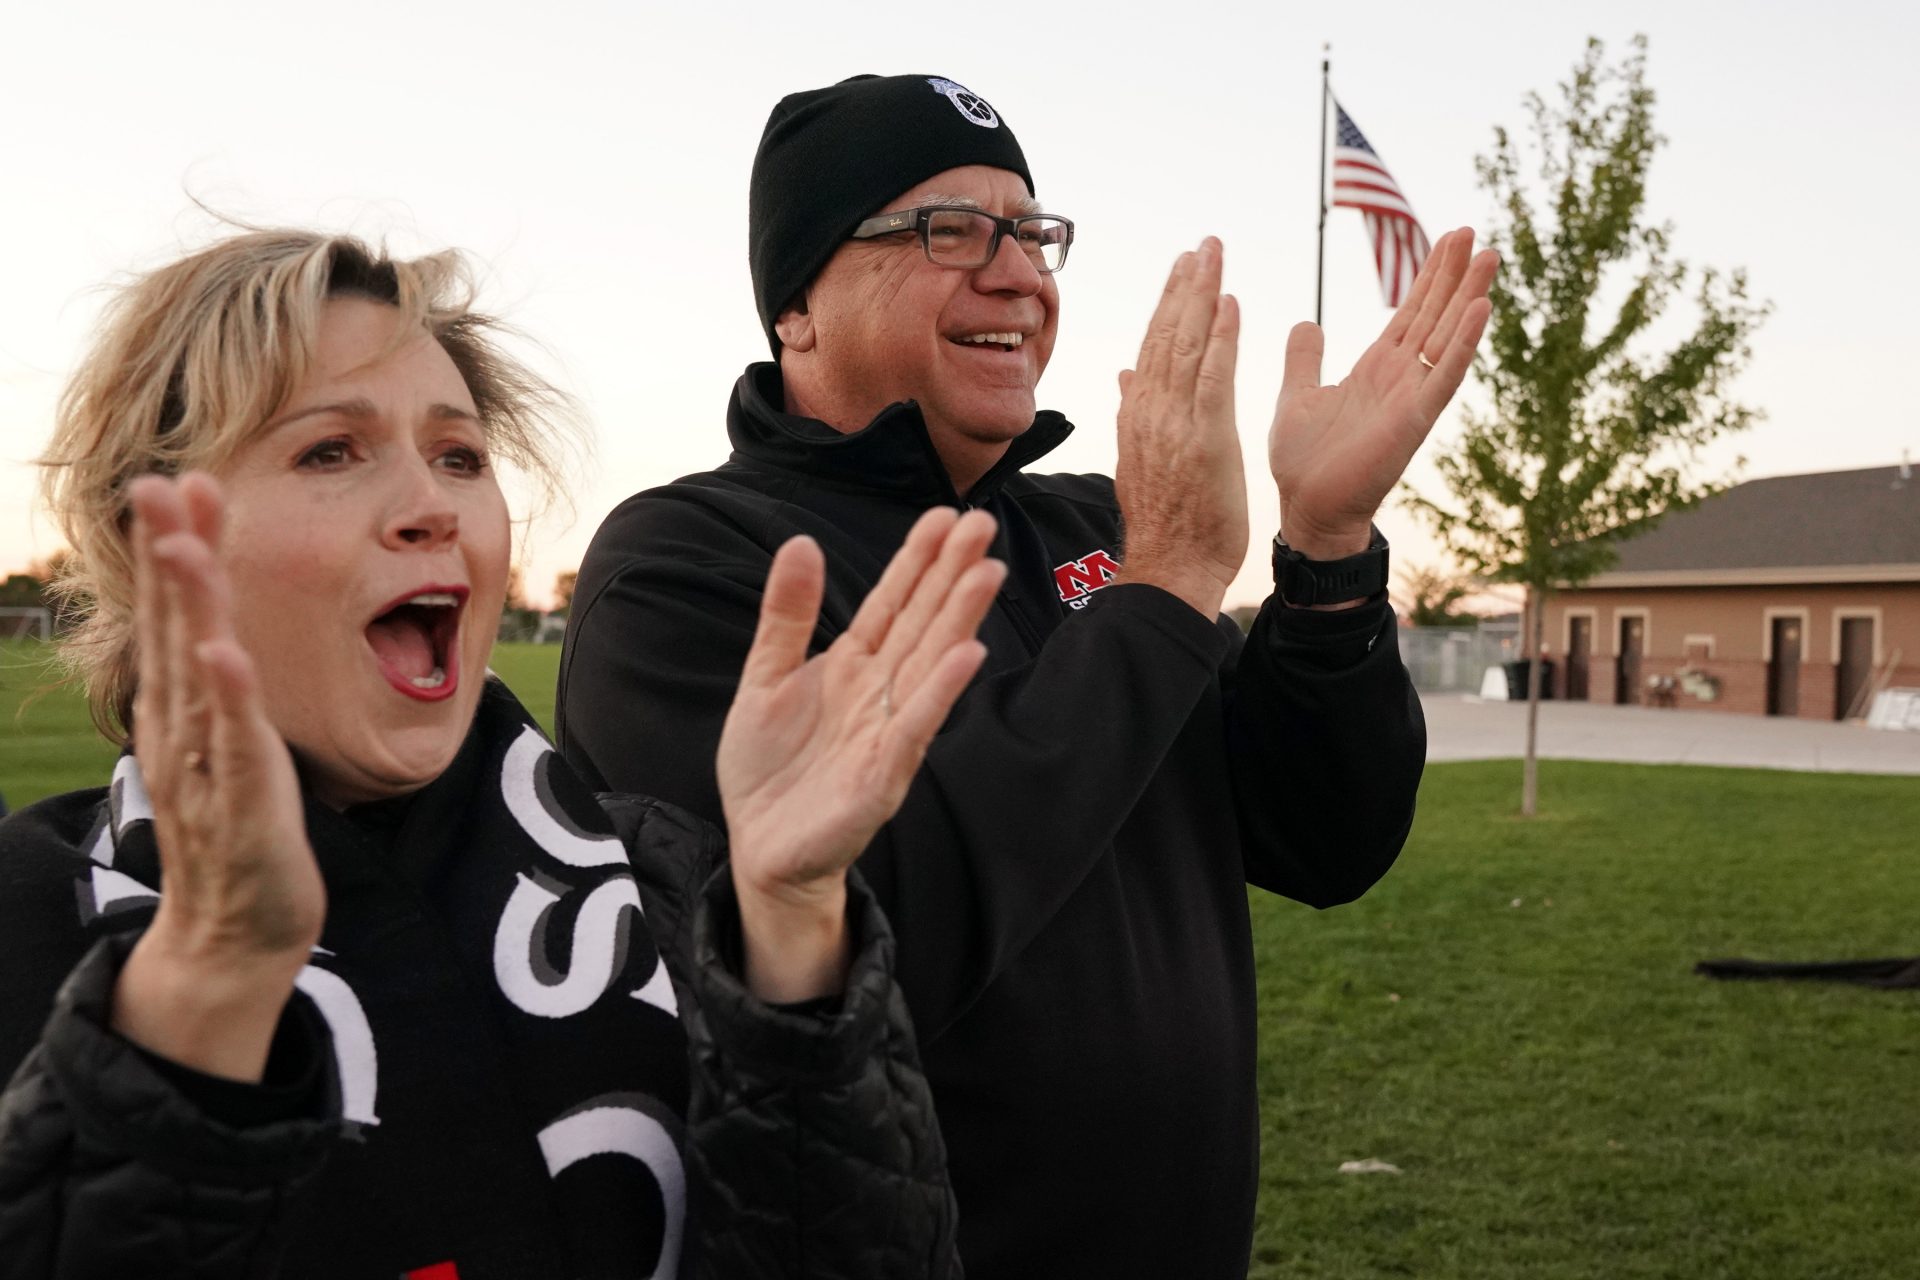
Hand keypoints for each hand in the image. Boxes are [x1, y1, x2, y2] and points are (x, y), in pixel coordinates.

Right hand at [112, 473, 322, 1081]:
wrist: (234, 937)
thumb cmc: (241, 832)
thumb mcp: (231, 745)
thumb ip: (226, 688)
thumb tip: (224, 629)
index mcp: (186, 710)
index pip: (180, 617)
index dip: (180, 549)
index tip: (185, 479)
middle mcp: (184, 729)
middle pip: (175, 629)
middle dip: (169, 556)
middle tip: (159, 483)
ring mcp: (206, 767)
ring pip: (197, 676)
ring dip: (190, 611)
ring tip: (184, 548)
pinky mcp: (239, 808)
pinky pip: (232, 747)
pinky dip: (229, 700)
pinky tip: (225, 655)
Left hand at [717, 508, 1002, 1000]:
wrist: (759, 850)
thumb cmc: (769, 768)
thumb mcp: (763, 678)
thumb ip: (786, 615)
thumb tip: (800, 542)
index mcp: (852, 665)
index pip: (893, 601)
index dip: (918, 559)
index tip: (946, 514)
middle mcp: (879, 692)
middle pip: (922, 622)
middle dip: (952, 574)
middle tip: (984, 523)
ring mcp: (886, 731)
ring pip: (929, 664)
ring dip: (960, 619)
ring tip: (988, 572)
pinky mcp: (882, 775)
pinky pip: (914, 726)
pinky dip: (940, 690)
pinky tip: (967, 654)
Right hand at [1112, 237, 1247, 618]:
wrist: (1170, 567)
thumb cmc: (1165, 523)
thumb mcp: (1140, 460)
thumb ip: (1133, 412)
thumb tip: (1125, 376)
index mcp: (1138, 415)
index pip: (1152, 347)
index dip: (1168, 303)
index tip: (1182, 268)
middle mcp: (1151, 412)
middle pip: (1168, 335)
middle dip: (1186, 286)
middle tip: (1203, 245)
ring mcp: (1176, 423)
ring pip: (1187, 345)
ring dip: (1202, 296)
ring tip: (1214, 256)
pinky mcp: (1206, 438)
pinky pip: (1213, 377)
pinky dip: (1222, 338)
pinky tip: (1231, 305)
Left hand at [1269, 227, 1497, 560]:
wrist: (1307, 509)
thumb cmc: (1304, 462)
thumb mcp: (1296, 395)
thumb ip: (1305, 359)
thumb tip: (1307, 323)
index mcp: (1375, 368)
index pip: (1410, 313)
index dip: (1429, 277)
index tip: (1448, 239)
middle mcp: (1400, 377)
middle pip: (1435, 315)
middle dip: (1453, 274)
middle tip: (1473, 232)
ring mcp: (1412, 396)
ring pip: (1447, 336)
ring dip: (1469, 297)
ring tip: (1488, 257)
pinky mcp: (1414, 419)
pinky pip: (1444, 375)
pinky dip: (1463, 343)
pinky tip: (1481, 309)